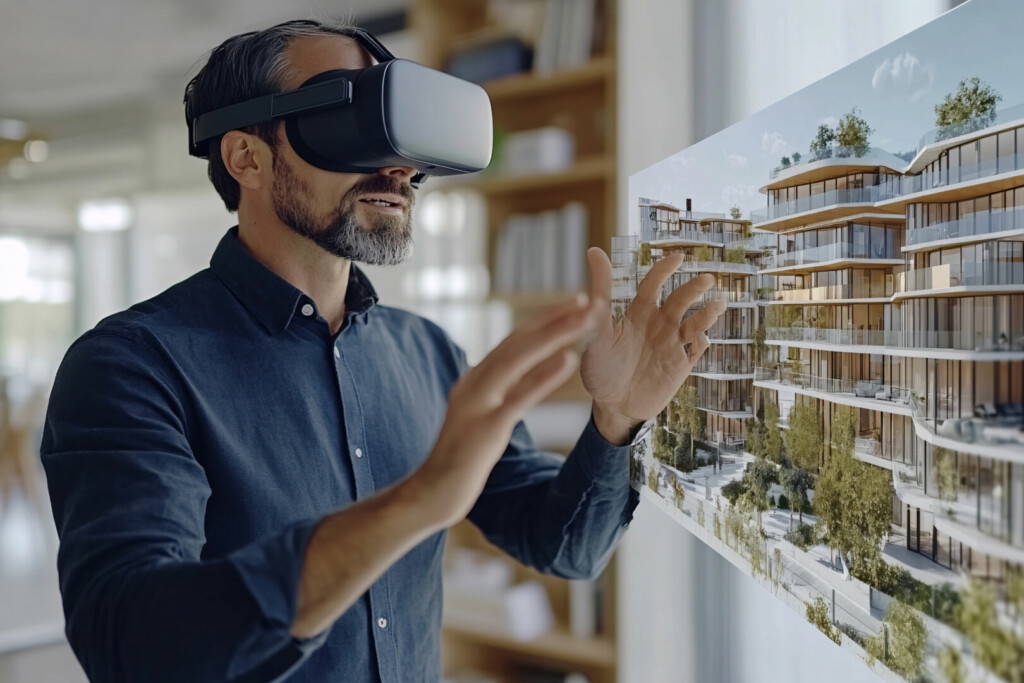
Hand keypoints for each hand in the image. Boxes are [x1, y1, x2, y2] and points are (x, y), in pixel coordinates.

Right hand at [410, 294, 597, 527]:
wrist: (432, 494)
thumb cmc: (460, 460)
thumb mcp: (480, 418)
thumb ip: (496, 396)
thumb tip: (516, 380)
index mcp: (475, 379)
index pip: (513, 340)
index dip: (544, 319)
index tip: (573, 303)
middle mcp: (474, 383)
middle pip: (518, 340)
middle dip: (555, 317)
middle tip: (588, 298)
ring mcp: (478, 403)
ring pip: (519, 358)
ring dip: (555, 334)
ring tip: (586, 318)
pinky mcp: (486, 428)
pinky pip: (519, 396)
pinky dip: (544, 375)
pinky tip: (569, 360)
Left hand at [579, 248, 724, 442]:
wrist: (612, 407)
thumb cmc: (599, 368)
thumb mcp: (596, 330)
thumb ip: (600, 293)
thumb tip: (593, 250)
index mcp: (638, 313)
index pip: (654, 284)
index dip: (665, 269)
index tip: (677, 258)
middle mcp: (658, 324)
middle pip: (680, 300)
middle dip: (694, 288)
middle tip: (706, 279)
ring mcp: (672, 344)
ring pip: (696, 322)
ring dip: (708, 313)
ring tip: (717, 305)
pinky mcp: (682, 365)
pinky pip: (697, 349)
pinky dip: (701, 341)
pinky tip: (699, 339)